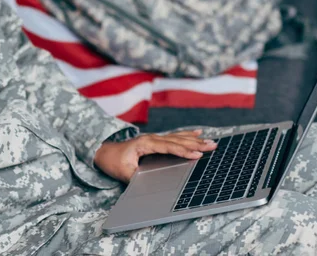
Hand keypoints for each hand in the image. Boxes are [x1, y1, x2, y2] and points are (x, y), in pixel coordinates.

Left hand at [94, 130, 216, 182]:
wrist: (104, 152)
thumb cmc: (113, 162)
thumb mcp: (122, 172)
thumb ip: (134, 177)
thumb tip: (147, 184)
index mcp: (145, 144)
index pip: (168, 147)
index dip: (183, 151)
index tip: (197, 155)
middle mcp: (151, 139)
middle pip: (177, 141)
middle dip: (196, 144)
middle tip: (213, 146)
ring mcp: (154, 138)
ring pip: (178, 138)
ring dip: (195, 140)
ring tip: (211, 141)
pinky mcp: (155, 141)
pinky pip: (174, 137)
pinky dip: (187, 136)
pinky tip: (197, 134)